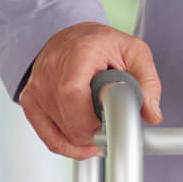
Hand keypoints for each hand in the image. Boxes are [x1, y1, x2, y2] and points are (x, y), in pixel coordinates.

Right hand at [17, 21, 163, 158]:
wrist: (71, 36)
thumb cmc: (101, 43)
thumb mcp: (134, 52)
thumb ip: (148, 82)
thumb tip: (151, 114)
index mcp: (78, 53)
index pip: (73, 95)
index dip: (94, 120)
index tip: (112, 125)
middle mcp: (52, 69)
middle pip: (70, 122)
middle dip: (96, 133)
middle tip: (110, 125)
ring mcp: (37, 87)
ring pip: (63, 133)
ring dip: (85, 138)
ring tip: (99, 124)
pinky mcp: (30, 101)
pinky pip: (49, 137)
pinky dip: (68, 145)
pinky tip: (84, 144)